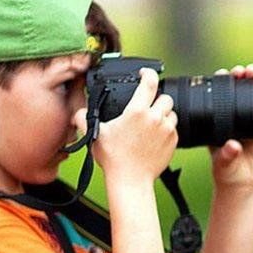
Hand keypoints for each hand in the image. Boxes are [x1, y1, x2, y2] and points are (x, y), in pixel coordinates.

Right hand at [90, 67, 177, 185]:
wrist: (130, 180)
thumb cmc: (114, 159)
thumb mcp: (95, 134)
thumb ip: (84, 118)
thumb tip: (78, 112)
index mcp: (137, 111)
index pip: (150, 82)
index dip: (149, 73)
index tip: (145, 73)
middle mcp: (155, 118)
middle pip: (165, 97)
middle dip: (157, 98)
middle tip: (148, 106)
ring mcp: (166, 130)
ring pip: (172, 113)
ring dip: (164, 114)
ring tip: (151, 123)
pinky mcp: (173, 141)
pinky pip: (174, 128)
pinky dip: (167, 129)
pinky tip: (155, 136)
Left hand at [209, 64, 252, 189]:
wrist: (243, 183)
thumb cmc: (227, 172)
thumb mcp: (223, 164)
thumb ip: (227, 155)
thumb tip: (233, 146)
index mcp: (217, 120)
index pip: (217, 95)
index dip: (220, 82)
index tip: (223, 74)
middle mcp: (232, 116)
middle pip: (235, 90)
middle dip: (238, 77)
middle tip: (242, 71)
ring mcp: (248, 120)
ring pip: (251, 95)